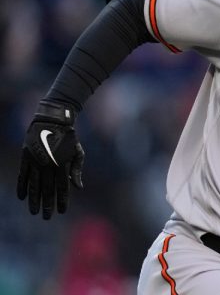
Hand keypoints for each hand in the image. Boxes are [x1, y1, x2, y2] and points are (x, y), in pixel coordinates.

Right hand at [17, 101, 84, 219]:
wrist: (52, 121)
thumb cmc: (69, 138)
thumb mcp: (78, 152)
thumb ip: (76, 170)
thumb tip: (78, 187)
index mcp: (63, 164)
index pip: (62, 187)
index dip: (62, 200)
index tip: (61, 212)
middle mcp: (49, 165)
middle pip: (47, 189)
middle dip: (47, 205)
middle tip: (46, 217)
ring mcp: (36, 161)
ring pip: (34, 185)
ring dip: (34, 200)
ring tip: (34, 212)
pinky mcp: (26, 157)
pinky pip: (23, 175)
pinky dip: (22, 186)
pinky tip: (22, 197)